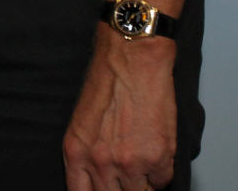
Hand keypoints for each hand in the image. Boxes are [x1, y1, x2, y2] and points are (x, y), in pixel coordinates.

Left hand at [64, 26, 176, 190]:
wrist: (130, 59)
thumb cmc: (106, 83)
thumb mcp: (82, 122)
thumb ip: (87, 155)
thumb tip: (98, 179)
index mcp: (75, 152)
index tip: (103, 188)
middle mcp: (99, 162)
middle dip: (120, 189)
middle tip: (126, 176)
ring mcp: (129, 163)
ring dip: (142, 183)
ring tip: (141, 161)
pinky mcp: (157, 159)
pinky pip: (161, 182)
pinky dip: (160, 172)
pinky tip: (154, 150)